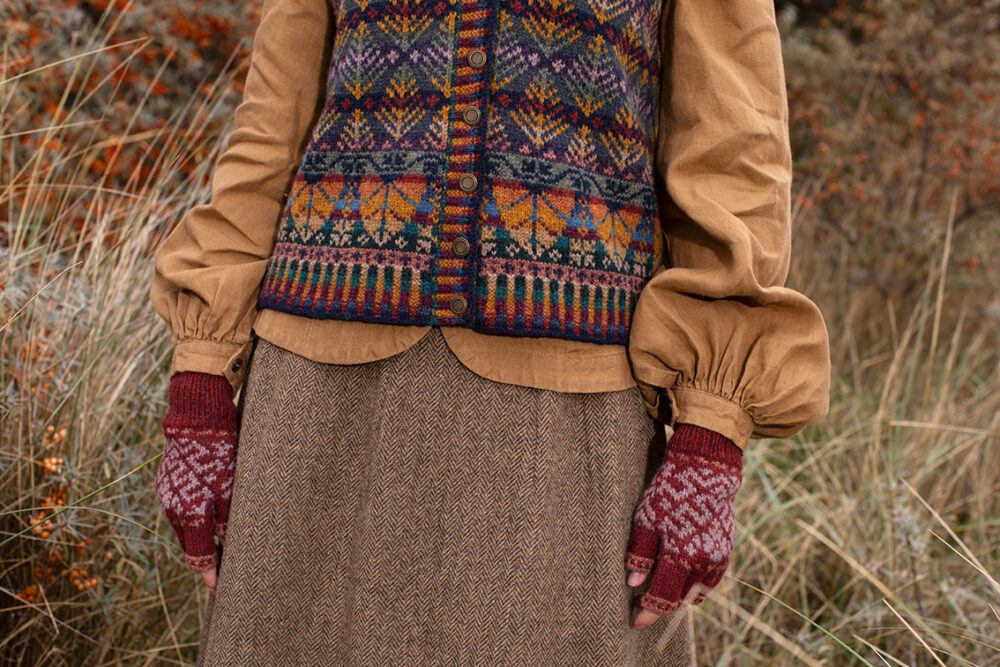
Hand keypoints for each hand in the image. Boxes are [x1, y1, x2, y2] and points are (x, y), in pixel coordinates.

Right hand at [155, 371, 238, 586]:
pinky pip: (180, 506)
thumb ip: (228, 523)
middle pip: (190, 544)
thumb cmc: (220, 452)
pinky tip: (208, 508)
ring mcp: (166, 494)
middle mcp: (172, 509)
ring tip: (219, 539)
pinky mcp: (166, 480)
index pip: (198, 558)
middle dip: (206, 555)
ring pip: (185, 525)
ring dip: (200, 533)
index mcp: (189, 516)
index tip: (221, 589)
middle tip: (225, 565)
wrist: (196, 416)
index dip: (211, 575)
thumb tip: (229, 548)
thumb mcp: (233, 490)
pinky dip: (194, 513)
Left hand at [625, 423, 742, 628]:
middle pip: (680, 599)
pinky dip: (694, 585)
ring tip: (659, 589)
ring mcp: (718, 558)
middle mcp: (704, 563)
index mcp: (681, 556)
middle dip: (661, 605)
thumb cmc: (671, 491)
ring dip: (678, 596)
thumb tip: (633, 583)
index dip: (648, 613)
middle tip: (641, 602)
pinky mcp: (726, 551)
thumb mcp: (646, 519)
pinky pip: (710, 580)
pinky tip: (680, 577)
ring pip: (697, 592)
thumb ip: (640, 554)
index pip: (663, 598)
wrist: (707, 470)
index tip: (635, 621)